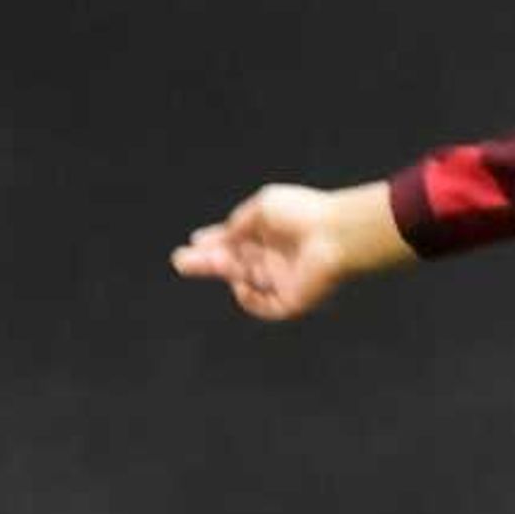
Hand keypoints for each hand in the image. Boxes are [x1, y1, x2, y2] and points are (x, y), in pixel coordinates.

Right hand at [170, 183, 350, 322]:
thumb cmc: (301, 213)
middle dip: (206, 262)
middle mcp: (274, 257)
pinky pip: (263, 306)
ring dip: (224, 273)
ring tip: (211, 261)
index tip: (195, 241)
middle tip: (180, 261)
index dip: (215, 242)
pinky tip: (241, 284)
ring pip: (244, 282)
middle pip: (234, 263)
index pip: (237, 240)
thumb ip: (238, 223)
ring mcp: (282, 279)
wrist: (334, 234)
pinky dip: (248, 298)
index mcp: (269, 233)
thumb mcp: (261, 207)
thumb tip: (221, 238)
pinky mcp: (291, 300)